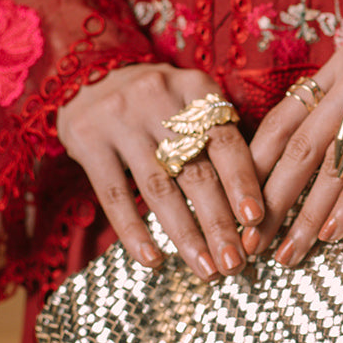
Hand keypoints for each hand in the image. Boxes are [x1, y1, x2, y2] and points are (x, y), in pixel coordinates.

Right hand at [56, 63, 262, 279]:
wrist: (85, 72)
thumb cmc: (155, 101)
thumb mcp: (189, 100)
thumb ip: (217, 138)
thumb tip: (253, 206)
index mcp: (196, 88)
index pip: (226, 142)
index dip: (243, 183)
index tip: (256, 221)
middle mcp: (159, 100)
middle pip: (196, 171)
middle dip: (219, 223)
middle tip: (235, 263)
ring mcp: (120, 119)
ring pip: (159, 188)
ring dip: (185, 235)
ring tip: (206, 270)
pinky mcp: (87, 139)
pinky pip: (114, 194)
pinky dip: (134, 231)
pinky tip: (153, 260)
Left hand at [248, 41, 342, 265]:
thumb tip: (291, 188)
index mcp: (340, 65)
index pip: (283, 119)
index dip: (257, 167)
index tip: (239, 210)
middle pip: (301, 144)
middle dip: (273, 199)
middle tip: (252, 243)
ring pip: (334, 160)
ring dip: (307, 213)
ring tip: (289, 252)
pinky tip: (331, 233)